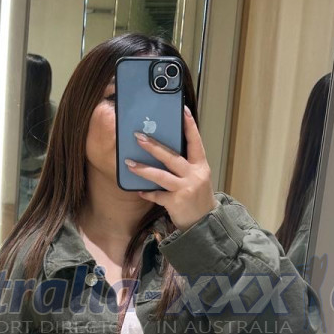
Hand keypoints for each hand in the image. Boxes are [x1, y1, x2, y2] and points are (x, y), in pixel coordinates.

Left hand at [124, 104, 216, 231]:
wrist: (205, 223)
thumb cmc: (197, 197)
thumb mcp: (198, 177)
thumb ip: (185, 164)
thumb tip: (164, 149)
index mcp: (201, 166)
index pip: (196, 142)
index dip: (190, 126)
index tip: (182, 110)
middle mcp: (194, 175)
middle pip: (172, 157)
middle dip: (154, 146)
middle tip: (138, 136)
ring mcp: (186, 189)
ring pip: (161, 176)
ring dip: (143, 169)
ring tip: (128, 163)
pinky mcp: (176, 203)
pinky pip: (157, 196)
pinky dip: (147, 193)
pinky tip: (138, 190)